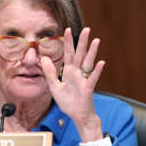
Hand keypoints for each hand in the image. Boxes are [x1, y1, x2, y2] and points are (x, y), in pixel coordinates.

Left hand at [41, 27, 104, 141]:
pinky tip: (101, 63)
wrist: (77, 116)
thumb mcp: (55, 87)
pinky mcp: (88, 89)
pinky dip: (97, 71)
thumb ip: (50, 73)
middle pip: (80, 55)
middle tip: (86, 29)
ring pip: (88, 63)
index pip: (68, 54)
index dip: (68, 42)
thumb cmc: (68, 102)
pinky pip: (92, 79)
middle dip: (82, 42)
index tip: (68, 30)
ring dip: (92, 52)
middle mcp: (77, 73)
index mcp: (69, 72)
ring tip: (96, 40)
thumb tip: (44, 58)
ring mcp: (83, 80)